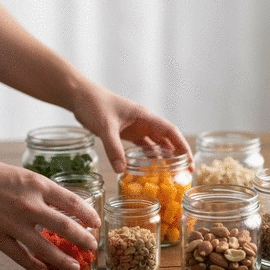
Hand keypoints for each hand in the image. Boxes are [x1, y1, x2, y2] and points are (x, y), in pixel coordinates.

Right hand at [0, 160, 99, 269]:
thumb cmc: (5, 178)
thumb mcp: (32, 179)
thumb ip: (51, 194)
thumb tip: (74, 209)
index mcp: (40, 186)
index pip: (72, 202)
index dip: (89, 215)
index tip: (97, 224)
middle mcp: (29, 205)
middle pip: (64, 226)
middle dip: (82, 239)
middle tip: (93, 247)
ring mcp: (12, 222)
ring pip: (43, 247)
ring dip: (62, 259)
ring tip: (75, 266)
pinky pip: (18, 255)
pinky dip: (32, 265)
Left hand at [71, 80, 193, 172]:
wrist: (81, 97)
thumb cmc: (94, 105)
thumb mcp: (104, 127)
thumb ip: (113, 148)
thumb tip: (122, 171)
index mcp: (145, 117)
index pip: (171, 132)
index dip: (182, 146)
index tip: (189, 161)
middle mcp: (145, 122)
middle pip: (168, 139)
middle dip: (177, 154)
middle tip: (184, 172)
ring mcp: (137, 128)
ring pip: (157, 143)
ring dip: (164, 157)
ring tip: (171, 173)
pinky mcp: (128, 133)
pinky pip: (143, 146)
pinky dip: (149, 156)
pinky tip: (151, 168)